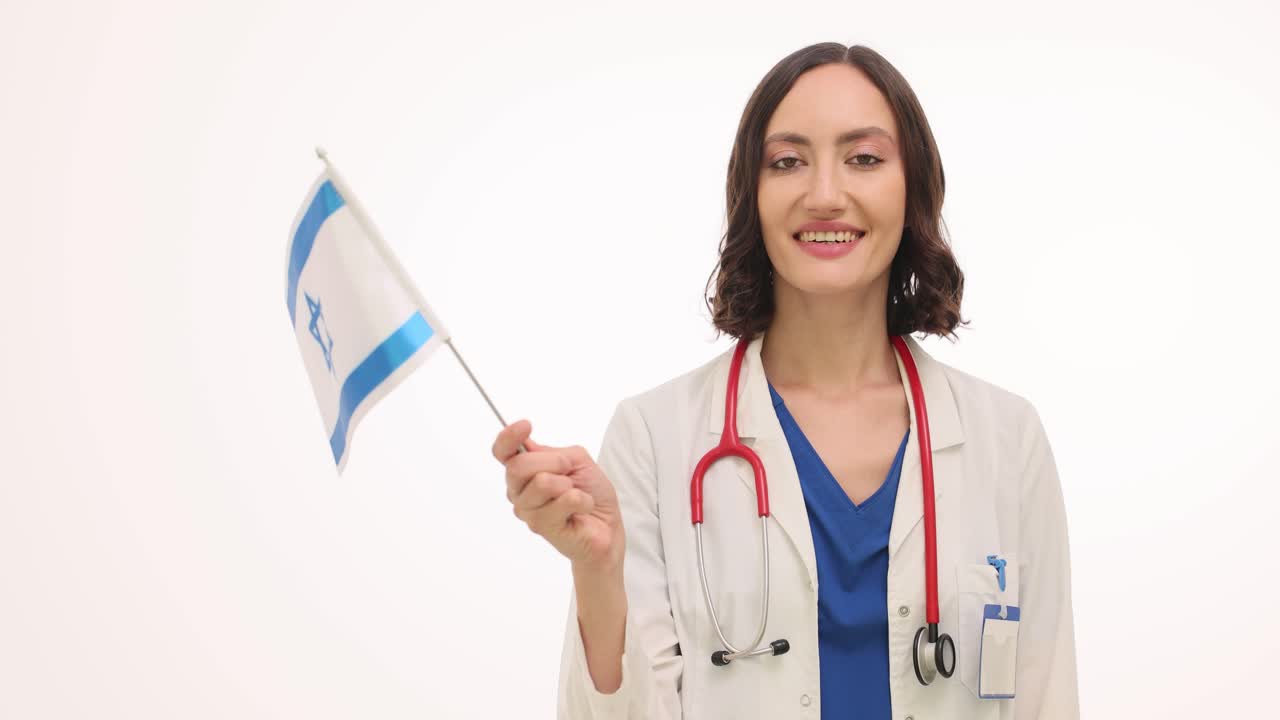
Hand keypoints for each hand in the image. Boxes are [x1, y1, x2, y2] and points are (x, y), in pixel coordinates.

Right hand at [491, 420, 624, 573]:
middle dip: (553, 462)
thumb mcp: (576, 459)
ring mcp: (528, 511)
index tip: (526, 425)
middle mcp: (519, 491)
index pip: (502, 452)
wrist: (607, 525)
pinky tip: (583, 508)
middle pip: (517, 467)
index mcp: (524, 470)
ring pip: (541, 483)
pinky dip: (583, 499)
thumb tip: (530, 449)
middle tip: (569, 470)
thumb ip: (553, 452)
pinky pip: (564, 500)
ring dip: (569, 484)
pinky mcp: (542, 527)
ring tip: (576, 494)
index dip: (508, 437)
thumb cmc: (590, 492)